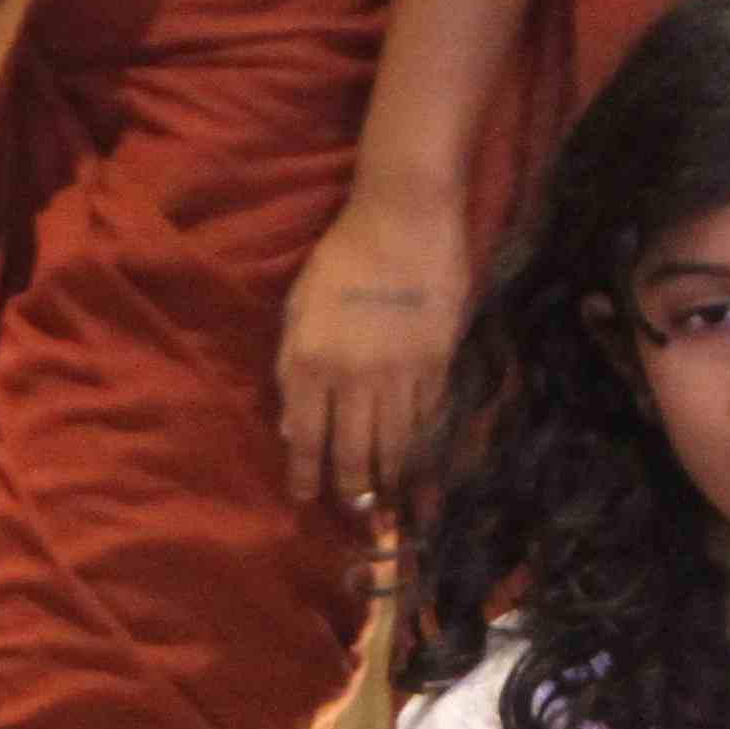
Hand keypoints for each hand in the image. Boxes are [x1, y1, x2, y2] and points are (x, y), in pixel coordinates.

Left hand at [278, 188, 472, 509]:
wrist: (404, 219)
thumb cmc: (342, 258)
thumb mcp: (298, 308)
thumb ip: (291, 368)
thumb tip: (293, 430)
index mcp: (312, 362)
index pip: (307, 438)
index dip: (306, 476)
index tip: (306, 498)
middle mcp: (353, 377)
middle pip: (354, 453)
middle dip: (352, 490)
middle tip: (354, 508)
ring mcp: (399, 374)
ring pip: (395, 445)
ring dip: (390, 480)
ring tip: (388, 501)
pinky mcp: (437, 364)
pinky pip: (428, 419)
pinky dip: (422, 447)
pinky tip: (420, 463)